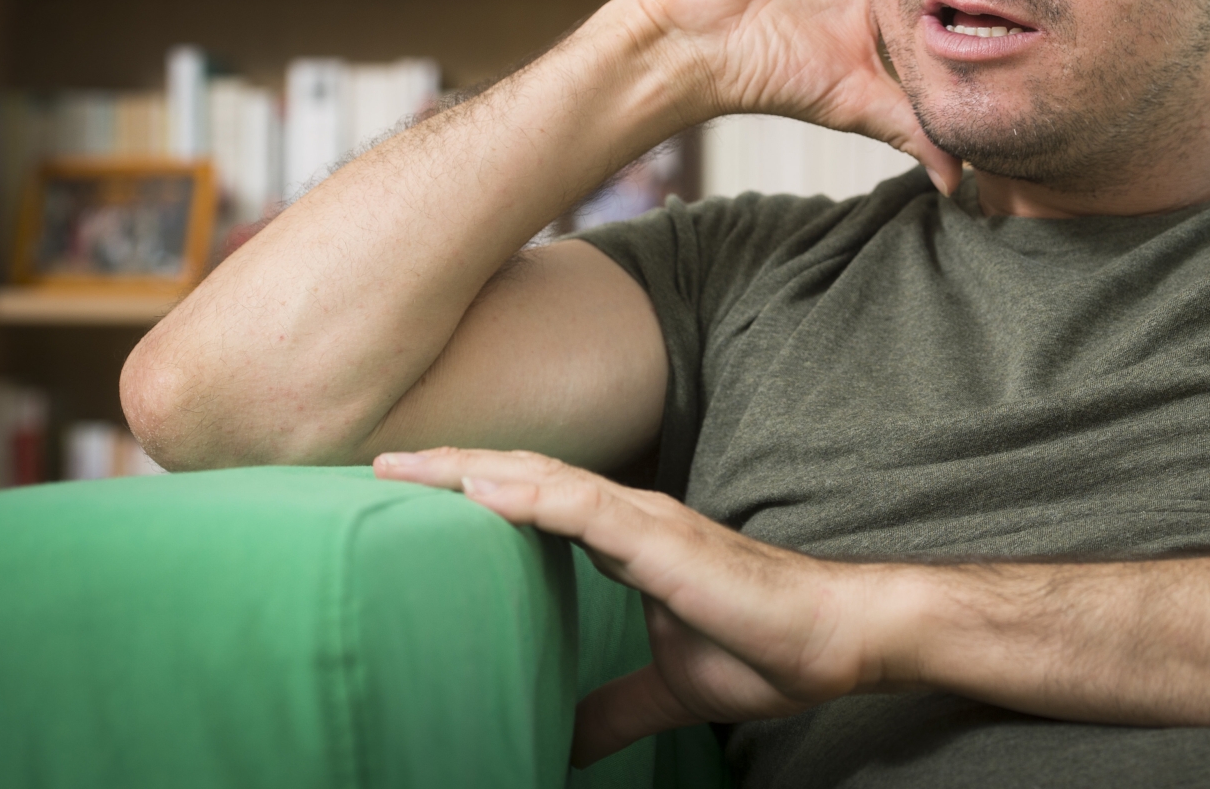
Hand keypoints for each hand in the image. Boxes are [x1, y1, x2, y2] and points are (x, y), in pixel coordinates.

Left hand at [374, 448, 888, 765]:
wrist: (834, 640)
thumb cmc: (761, 650)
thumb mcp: (665, 688)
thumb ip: (611, 707)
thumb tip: (560, 747)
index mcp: (625, 539)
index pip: (533, 499)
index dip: (469, 488)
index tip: (404, 490)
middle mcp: (629, 516)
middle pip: (523, 476)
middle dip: (449, 467)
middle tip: (375, 462)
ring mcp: (647, 521)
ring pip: (543, 480)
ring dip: (470, 470)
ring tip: (403, 468)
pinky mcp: (666, 541)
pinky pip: (587, 509)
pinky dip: (531, 494)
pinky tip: (482, 488)